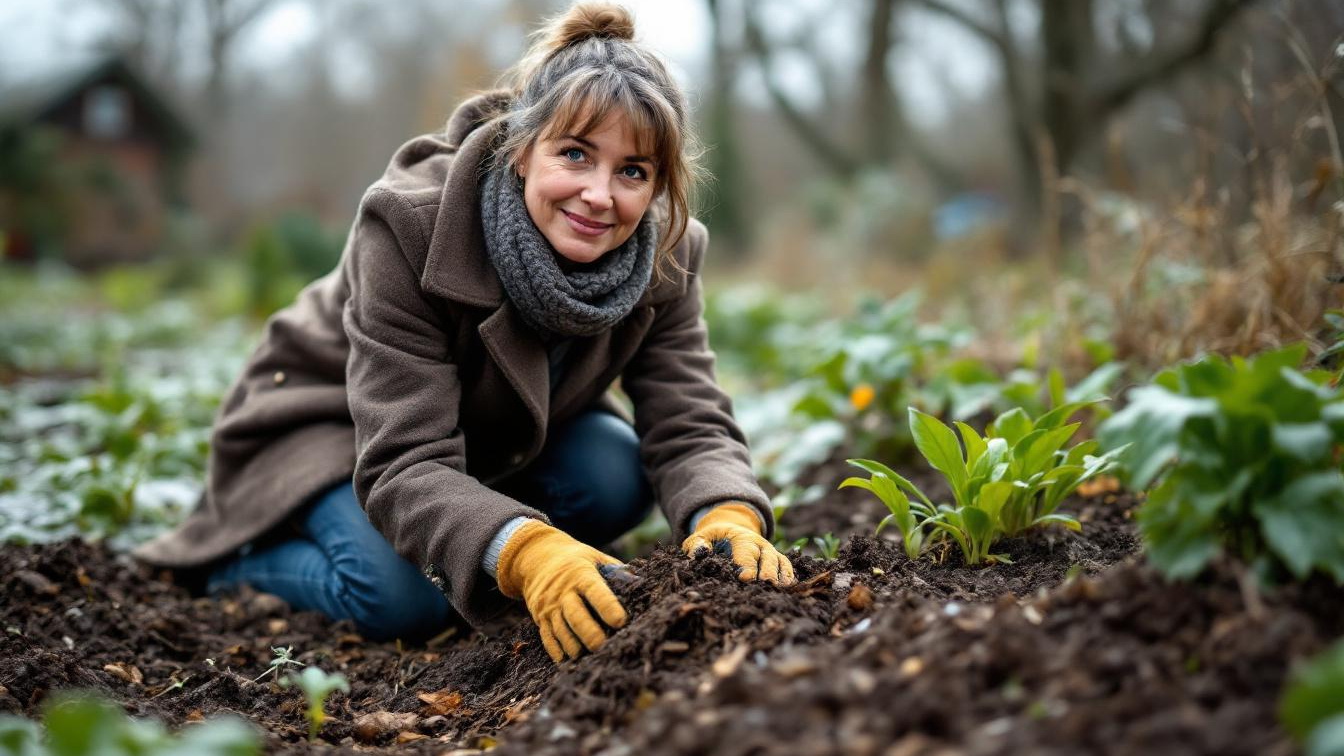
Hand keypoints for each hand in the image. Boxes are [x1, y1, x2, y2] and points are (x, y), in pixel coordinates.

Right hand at [495, 521, 628, 661]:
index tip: (621, 621)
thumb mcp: (595, 558)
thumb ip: (616, 572)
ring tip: (588, 658)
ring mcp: (549, 607)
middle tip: (604, 647)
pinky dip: (557, 651)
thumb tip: (641, 584)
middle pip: (576, 616)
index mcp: (581, 575)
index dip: (608, 607)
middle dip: (590, 634)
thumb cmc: (575, 560)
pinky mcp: (540, 619)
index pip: (595, 592)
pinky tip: (568, 661)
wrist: (536, 557)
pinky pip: (548, 638)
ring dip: (574, 647)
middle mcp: (563, 592)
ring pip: (561, 631)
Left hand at [681, 502, 795, 585]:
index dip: (746, 565)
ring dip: (781, 576)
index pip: (745, 552)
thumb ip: (697, 545)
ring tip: (780, 590)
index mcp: (741, 537)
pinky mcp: (776, 559)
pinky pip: (787, 566)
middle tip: (767, 585)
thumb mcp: (700, 537)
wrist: (729, 531)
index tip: (745, 578)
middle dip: (767, 571)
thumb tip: (699, 553)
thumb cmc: (713, 539)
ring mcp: (770, 551)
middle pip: (767, 557)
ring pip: (779, 562)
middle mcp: (759, 543)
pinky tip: (789, 590)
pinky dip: (789, 576)